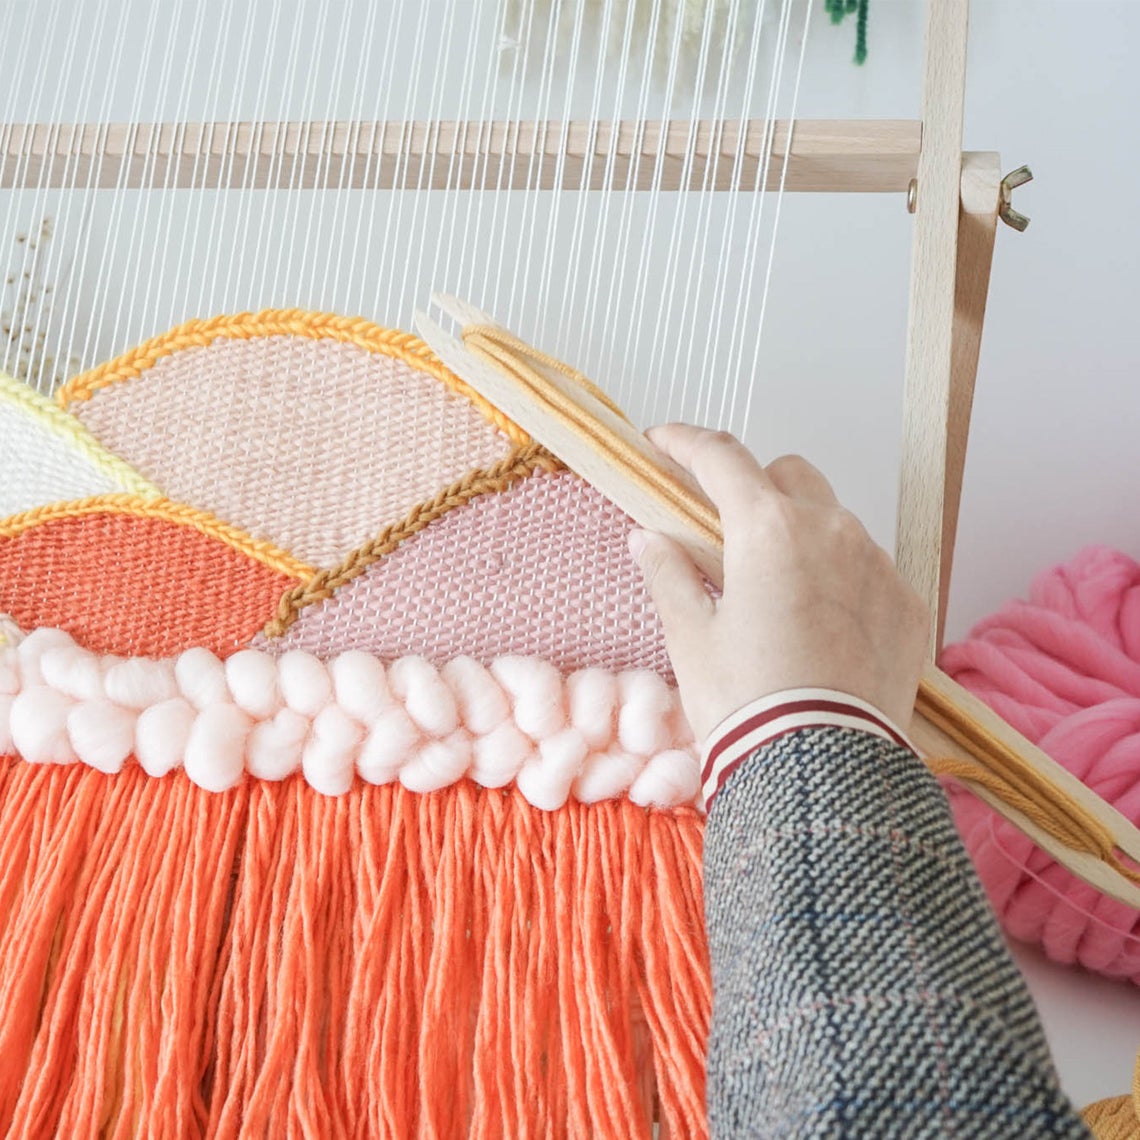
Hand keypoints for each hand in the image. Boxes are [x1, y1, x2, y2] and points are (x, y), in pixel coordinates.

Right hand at [628, 424, 929, 742]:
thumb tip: (649, 538)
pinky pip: (869, 566)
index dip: (685, 443)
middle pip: (788, 475)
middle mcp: (832, 531)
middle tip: (724, 530)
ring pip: (834, 519)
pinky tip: (819, 623)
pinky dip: (840, 576)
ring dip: (801, 533)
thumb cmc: (746, 702)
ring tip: (776, 589)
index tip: (663, 443)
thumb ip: (669, 574)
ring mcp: (877, 565)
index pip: (722, 458)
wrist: (823, 770)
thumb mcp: (691, 638)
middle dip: (754, 487)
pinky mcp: (908, 603)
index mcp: (769, 529)